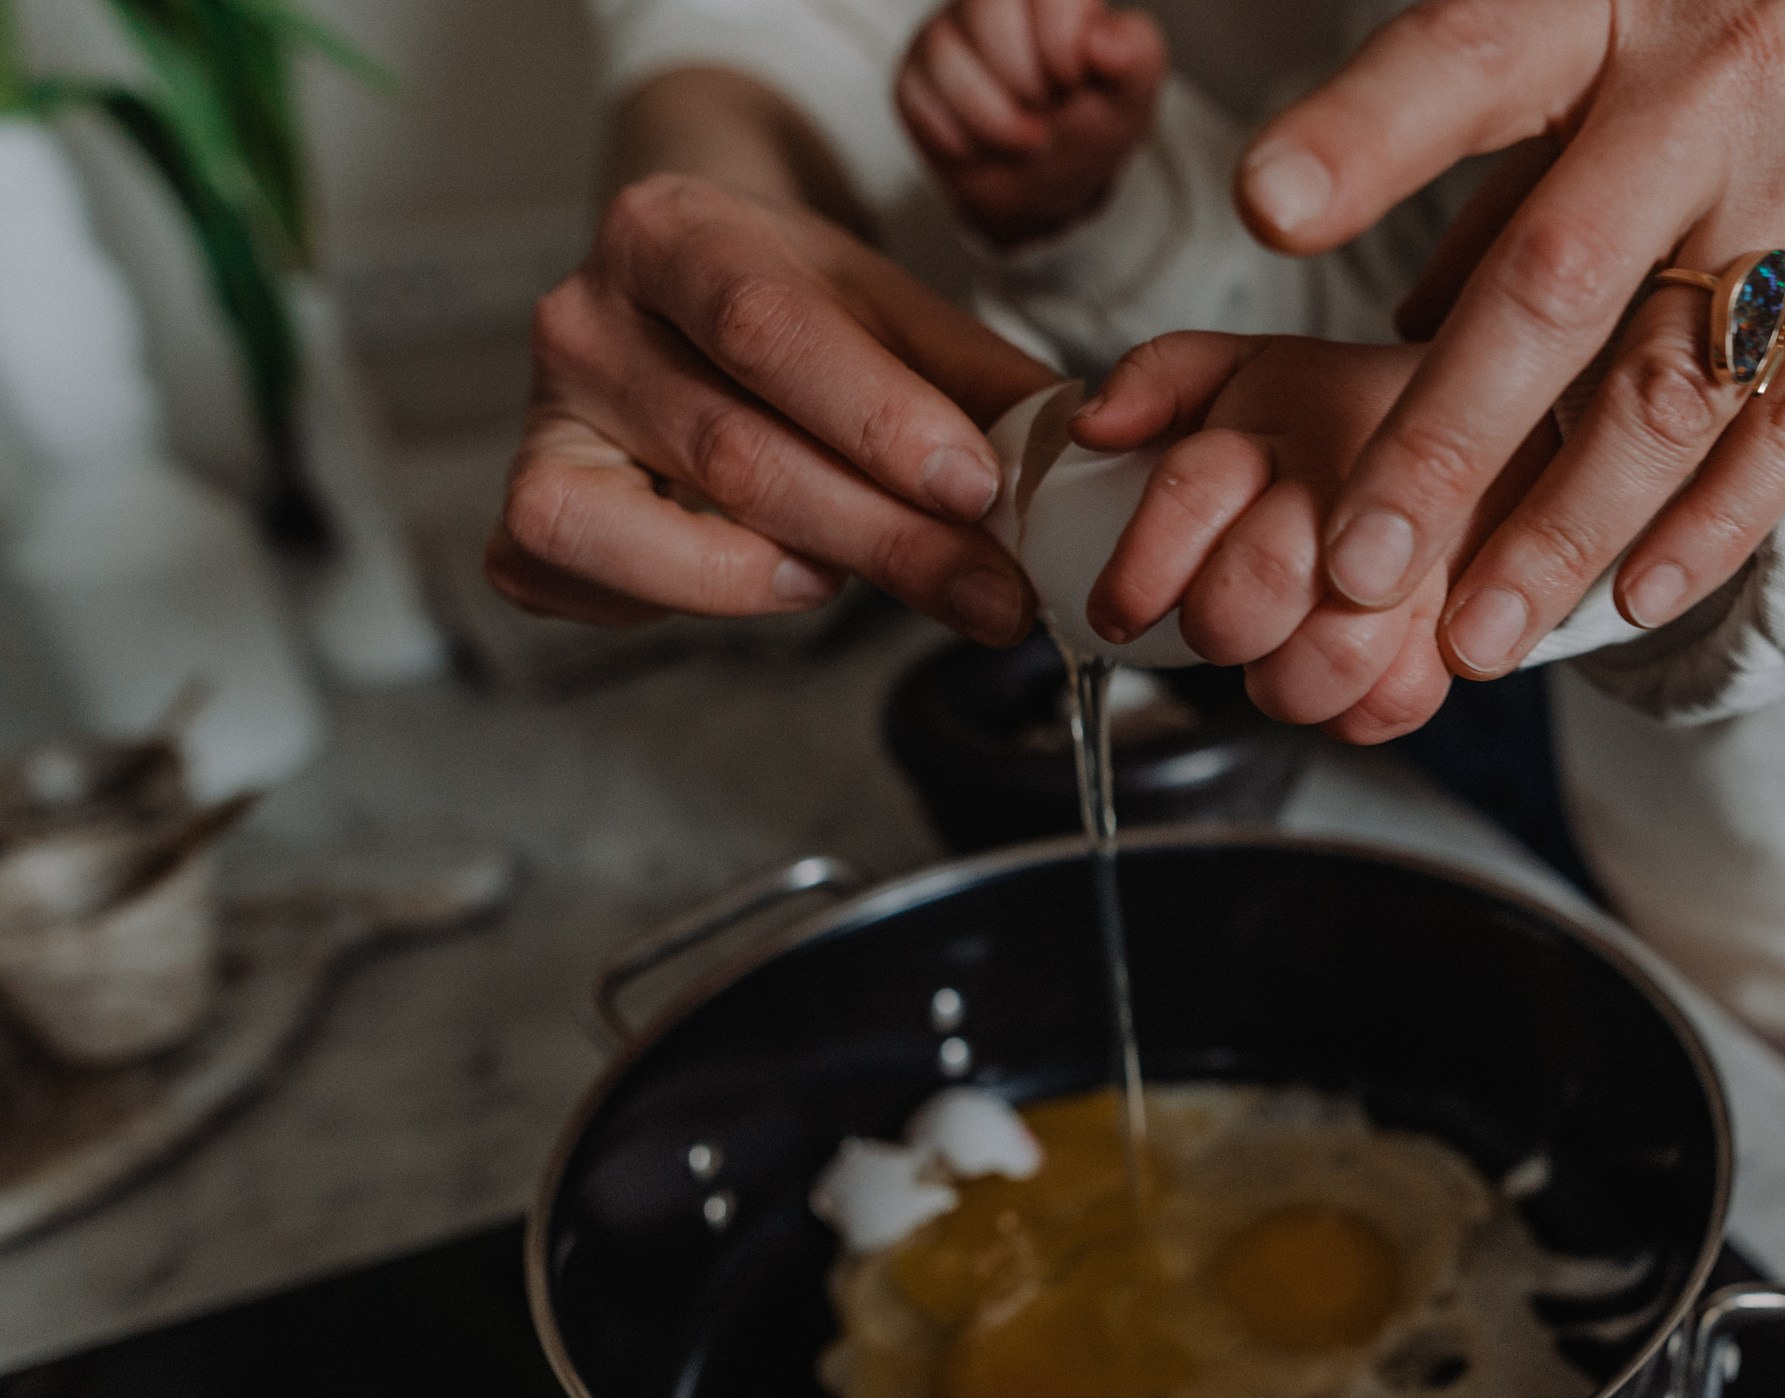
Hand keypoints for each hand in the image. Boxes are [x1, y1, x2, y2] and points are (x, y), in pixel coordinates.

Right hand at [487, 169, 1055, 639]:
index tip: (979, 490)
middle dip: (884, 539)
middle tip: (995, 594)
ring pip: (650, 532)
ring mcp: (544, 418)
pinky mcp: (526, 507)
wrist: (689, 287)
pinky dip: (685, 602)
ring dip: (784, 578)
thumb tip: (1083, 477)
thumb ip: (985, 389)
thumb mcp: (899, 313)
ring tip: (863, 580)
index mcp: (676, 234)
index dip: (879, 421)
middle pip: (735, 453)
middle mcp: (586, 318)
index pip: (771, 331)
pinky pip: (582, 581)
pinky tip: (772, 578)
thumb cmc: (800, 306)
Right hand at [896, 0, 1167, 248]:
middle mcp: (994, 0)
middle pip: (988, 9)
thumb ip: (1137, 57)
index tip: (1075, 79)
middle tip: (1049, 111)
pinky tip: (984, 144)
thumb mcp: (1131, 97)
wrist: (1045, 191)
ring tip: (1024, 138)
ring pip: (946, 55)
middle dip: (1026, 83)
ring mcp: (947, 32)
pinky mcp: (914, 75)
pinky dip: (959, 138)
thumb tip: (1105, 42)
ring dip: (994, 121)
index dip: (1060, 42)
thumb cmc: (1089, 126)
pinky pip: (918, 96)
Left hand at [1073, 333, 1548, 741]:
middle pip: (1261, 582)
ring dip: (1284, 677)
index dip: (1142, 568)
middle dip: (1218, 620)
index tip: (1117, 610)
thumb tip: (1094, 425)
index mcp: (1292, 416)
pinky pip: (1402, 700)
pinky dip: (1357, 707)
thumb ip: (1158, 380)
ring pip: (1333, 656)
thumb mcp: (1247, 368)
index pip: (1195, 489)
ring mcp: (1429, 558)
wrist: (1493, 419)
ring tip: (1280, 651)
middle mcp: (1363, 483)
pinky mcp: (1473, 622)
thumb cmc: (1346, 417)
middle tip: (1219, 620)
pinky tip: (1344, 668)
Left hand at [1233, 0, 1784, 680]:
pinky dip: (1720, 516)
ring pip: (1671, 385)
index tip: (1268, 207)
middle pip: (1553, 286)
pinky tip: (1639, 595)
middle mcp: (1705, 95)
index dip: (1367, 135)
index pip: (1471, 61)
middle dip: (1445, 442)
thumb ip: (1512, 131)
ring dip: (1565, 527)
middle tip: (1356, 564)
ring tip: (1476, 633)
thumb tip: (1405, 296)